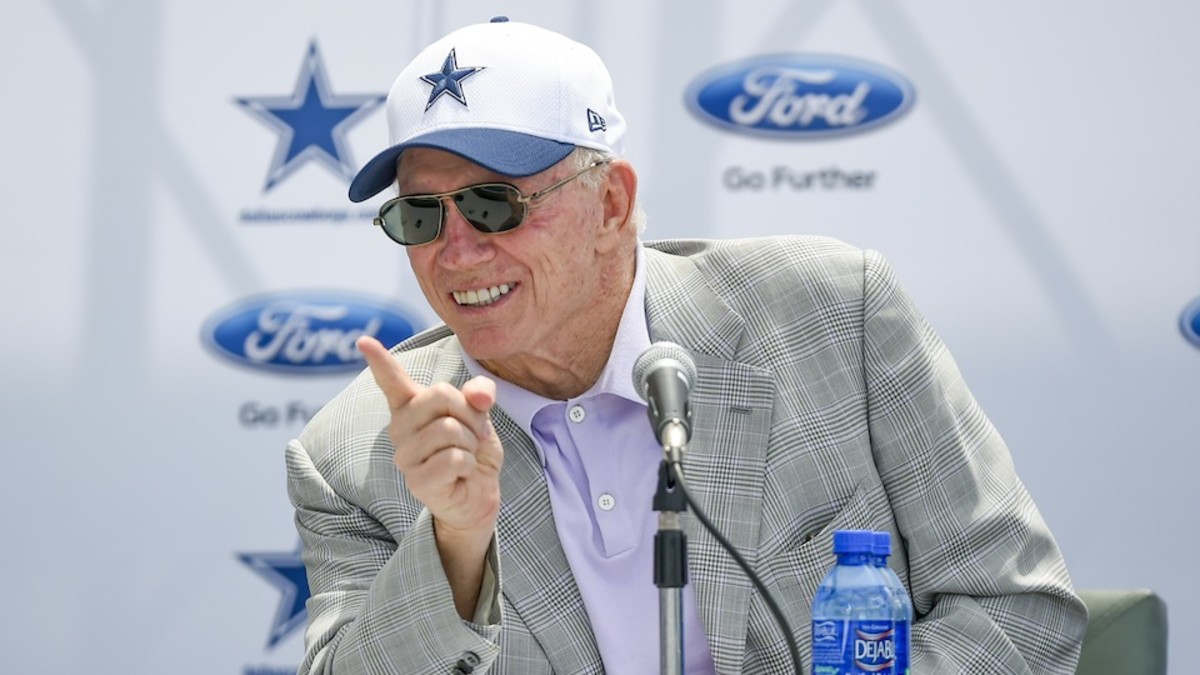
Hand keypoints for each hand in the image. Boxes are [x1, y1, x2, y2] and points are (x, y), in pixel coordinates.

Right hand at [357, 335, 503, 568]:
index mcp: (412, 407)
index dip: (379, 360)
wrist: (479, 491)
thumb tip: (481, 396)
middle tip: (470, 435)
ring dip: (471, 443)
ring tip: (465, 456)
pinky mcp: (417, 481)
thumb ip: (479, 394)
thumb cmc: (472, 448)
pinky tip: (462, 473)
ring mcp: (405, 456)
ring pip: (449, 429)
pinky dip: (469, 464)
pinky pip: (454, 458)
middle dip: (470, 414)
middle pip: (442, 395)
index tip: (363, 340)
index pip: (392, 380)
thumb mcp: (480, 414)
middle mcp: (401, 428)